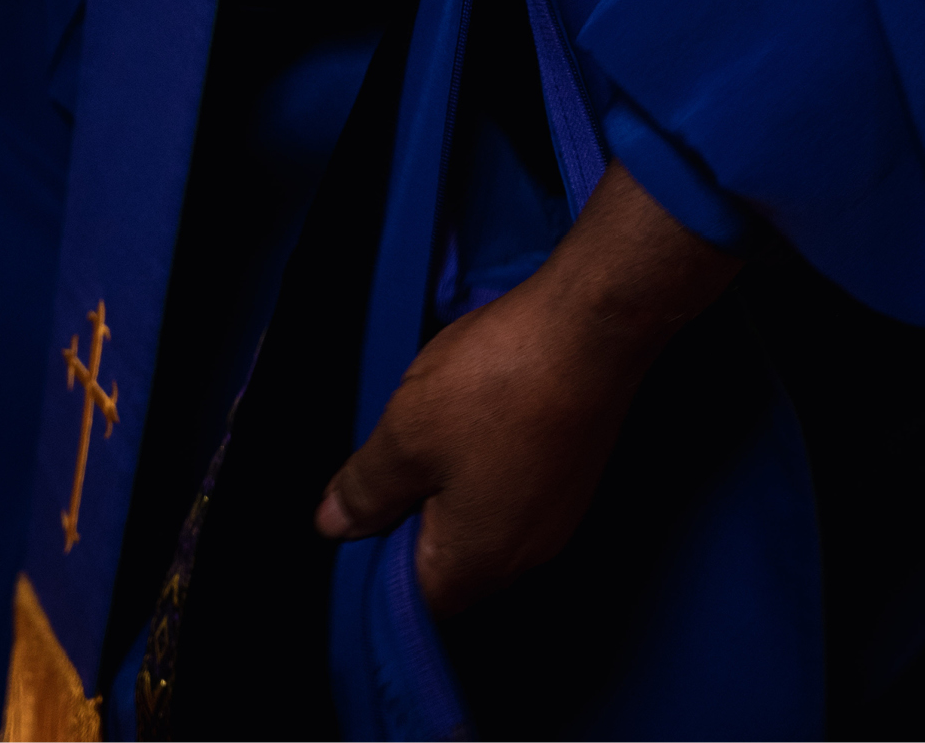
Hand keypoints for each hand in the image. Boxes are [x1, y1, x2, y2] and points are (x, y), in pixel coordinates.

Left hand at [315, 163, 740, 614]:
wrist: (590, 327)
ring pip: (483, 517)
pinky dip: (488, 459)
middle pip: (450, 558)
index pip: (411, 597)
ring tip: (438, 418)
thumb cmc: (493, 384)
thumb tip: (334, 526)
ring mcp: (559, 514)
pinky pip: (514, 486)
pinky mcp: (575, 473)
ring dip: (452, 479)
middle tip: (397, 447)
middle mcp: (526, 556)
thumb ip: (365, 489)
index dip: (376, 551)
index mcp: (477, 564)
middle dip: (415, 510)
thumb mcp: (405, 434)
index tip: (363, 494)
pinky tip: (480, 408)